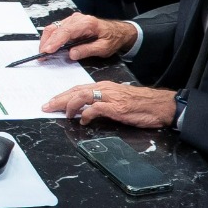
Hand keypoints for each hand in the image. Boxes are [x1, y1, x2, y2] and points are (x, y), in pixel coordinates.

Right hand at [35, 12, 135, 61]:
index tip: (47, 50)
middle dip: (47, 41)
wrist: (118, 32)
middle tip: (41, 55)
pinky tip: (49, 47)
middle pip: (56, 28)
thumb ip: (87, 50)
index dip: (55, 41)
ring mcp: (73, 20)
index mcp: (86, 23)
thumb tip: (71, 54)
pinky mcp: (70, 24)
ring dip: (47, 40)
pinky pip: (57, 29)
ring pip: (54, 28)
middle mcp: (78, 19)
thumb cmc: (112, 39)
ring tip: (43, 52)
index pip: (66, 31)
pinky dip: (51, 38)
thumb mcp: (103, 48)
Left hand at [43, 81, 176, 128]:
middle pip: (76, 91)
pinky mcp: (117, 108)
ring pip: (83, 96)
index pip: (78, 88)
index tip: (51, 101)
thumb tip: (84, 111)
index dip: (63, 95)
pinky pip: (97, 108)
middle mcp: (106, 89)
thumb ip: (102, 103)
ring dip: (69, 105)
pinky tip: (83, 120)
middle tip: (47, 106)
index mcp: (105, 87)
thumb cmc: (141, 104)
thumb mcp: (118, 101)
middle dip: (59, 99)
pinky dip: (87, 114)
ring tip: (63, 114)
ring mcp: (111, 98)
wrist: (161, 105)